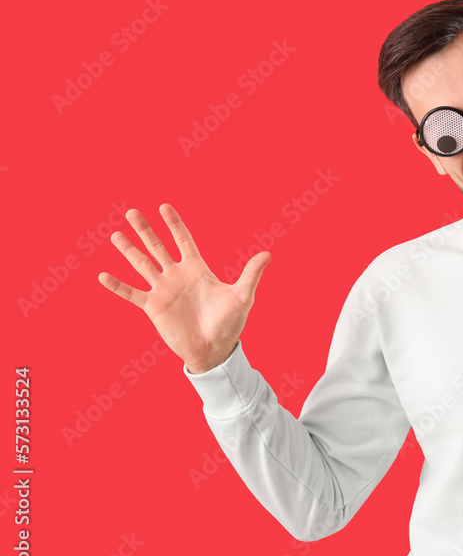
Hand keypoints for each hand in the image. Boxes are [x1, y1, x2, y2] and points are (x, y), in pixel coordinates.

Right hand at [98, 204, 270, 372]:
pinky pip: (131, 294)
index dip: (174, 224)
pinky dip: (117, 286)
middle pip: (158, 247)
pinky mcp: (153, 308)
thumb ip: (251, 274)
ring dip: (128, 251)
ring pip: (141, 265)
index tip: (163, 206)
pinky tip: (102, 276)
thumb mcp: (242, 296)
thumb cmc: (229, 323)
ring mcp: (163, 290)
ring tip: (115, 235)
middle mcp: (177, 276)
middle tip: (132, 212)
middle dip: (145, 230)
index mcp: (197, 269)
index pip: (183, 240)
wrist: (214, 349)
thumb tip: (268, 253)